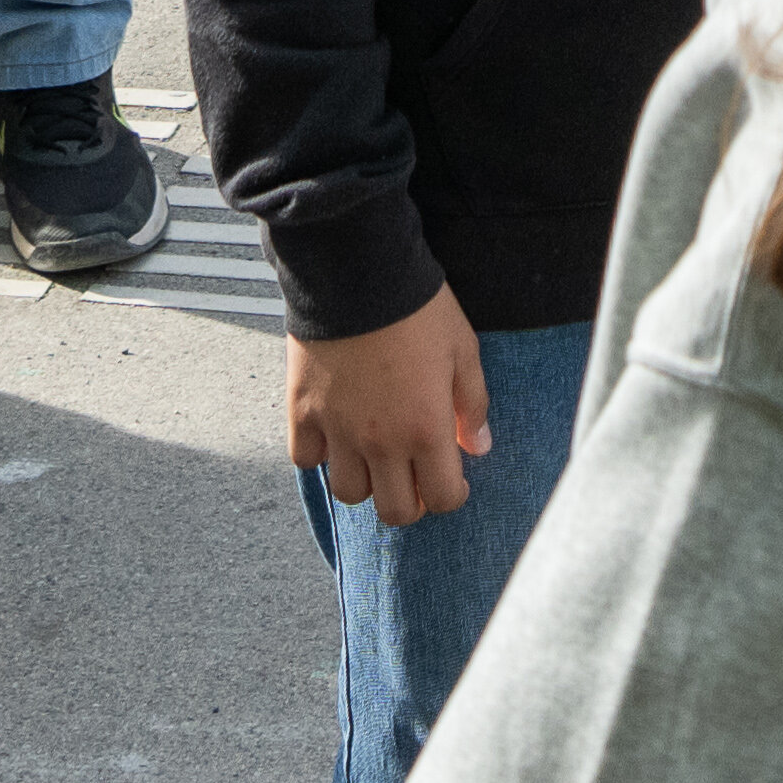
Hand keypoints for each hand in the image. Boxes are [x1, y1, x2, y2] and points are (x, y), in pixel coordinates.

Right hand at [290, 288, 490, 523]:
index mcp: (426, 429)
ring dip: (366, 482)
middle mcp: (381, 442)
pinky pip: (306, 459)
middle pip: (395, 511)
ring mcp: (337, 430)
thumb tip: (479, 447)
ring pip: (349, 494)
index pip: (443, 499)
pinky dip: (320, 455)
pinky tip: (335, 434)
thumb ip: (473, 404)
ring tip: (375, 455)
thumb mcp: (463, 350)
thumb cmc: (419, 308)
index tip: (452, 478)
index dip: (452, 494)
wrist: (358, 271)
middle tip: (415, 475)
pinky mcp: (303, 412)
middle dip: (412, 501)